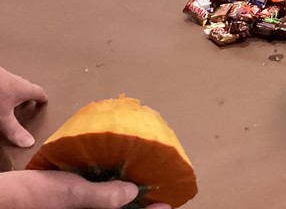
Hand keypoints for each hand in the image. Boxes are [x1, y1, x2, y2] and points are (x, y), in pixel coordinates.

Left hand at [0, 67, 45, 147]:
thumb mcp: (3, 116)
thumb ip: (14, 130)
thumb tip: (29, 143)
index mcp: (25, 89)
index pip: (39, 92)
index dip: (42, 98)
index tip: (43, 101)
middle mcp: (18, 81)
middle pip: (27, 88)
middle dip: (28, 96)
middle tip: (28, 104)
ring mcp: (5, 76)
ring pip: (15, 85)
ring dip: (15, 93)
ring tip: (10, 102)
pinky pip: (4, 83)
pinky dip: (4, 90)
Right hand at [0, 171, 169, 208]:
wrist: (4, 200)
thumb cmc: (35, 198)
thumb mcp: (72, 194)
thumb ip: (102, 196)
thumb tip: (131, 192)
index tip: (166, 205)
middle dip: (138, 207)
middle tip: (157, 195)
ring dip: (123, 200)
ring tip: (140, 186)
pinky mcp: (71, 206)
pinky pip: (96, 205)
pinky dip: (107, 196)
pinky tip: (115, 182)